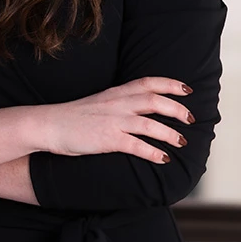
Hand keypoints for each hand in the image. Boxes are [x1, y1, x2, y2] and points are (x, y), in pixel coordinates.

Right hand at [38, 77, 194, 164]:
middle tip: (190, 119)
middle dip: (177, 109)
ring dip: (170, 133)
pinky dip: (153, 152)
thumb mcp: (100, 102)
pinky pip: (136, 145)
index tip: (187, 89)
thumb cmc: (74, 116)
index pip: (148, 82)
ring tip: (182, 141)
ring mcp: (113, 121)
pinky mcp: (107, 139)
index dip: (170, 84)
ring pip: (150, 124)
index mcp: (116, 92)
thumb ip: (119, 103)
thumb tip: (139, 110)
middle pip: (155, 100)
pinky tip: (163, 159)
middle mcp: (117, 103)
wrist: (49, 124)